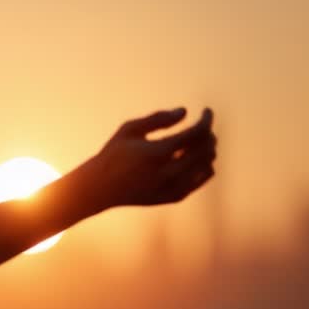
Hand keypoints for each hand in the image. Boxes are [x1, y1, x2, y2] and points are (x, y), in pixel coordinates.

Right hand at [73, 107, 216, 211]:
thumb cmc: (113, 154)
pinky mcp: (173, 197)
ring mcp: (172, 187)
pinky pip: (201, 179)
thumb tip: (185, 111)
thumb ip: (158, 118)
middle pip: (205, 148)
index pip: (196, 133)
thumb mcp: (129, 129)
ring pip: (207, 164)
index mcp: (157, 152)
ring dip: (208, 149)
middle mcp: (167, 172)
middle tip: (202, 126)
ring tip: (198, 140)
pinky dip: (205, 166)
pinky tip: (195, 158)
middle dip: (208, 133)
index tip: (206, 111)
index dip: (206, 119)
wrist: (100, 188)